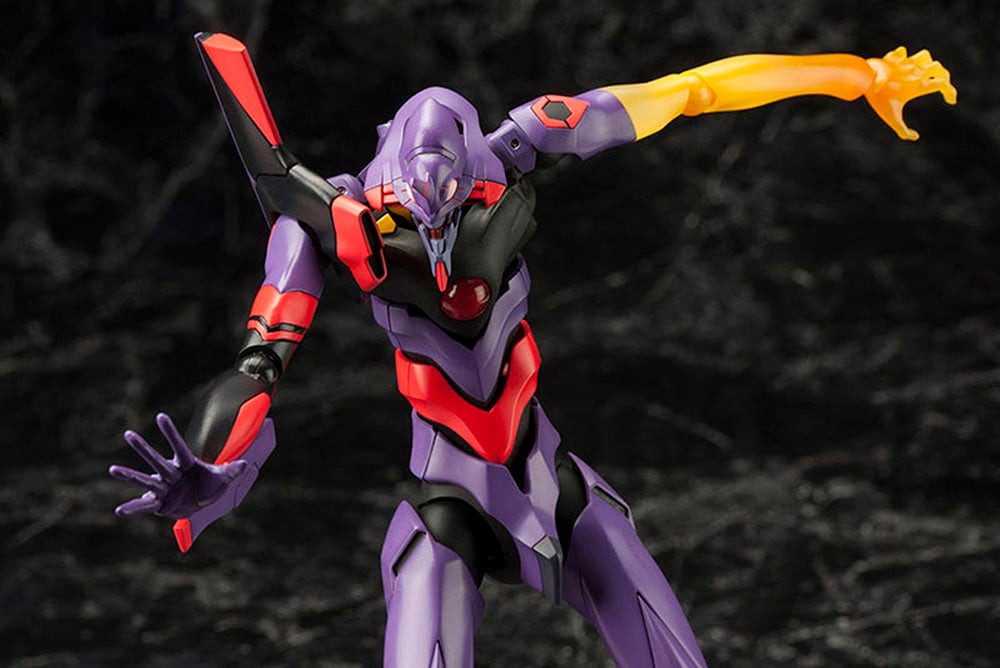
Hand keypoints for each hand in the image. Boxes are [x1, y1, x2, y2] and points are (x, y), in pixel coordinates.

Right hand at [109, 413, 247, 518]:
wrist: (200, 504)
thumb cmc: (209, 486)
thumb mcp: (223, 479)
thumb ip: (232, 470)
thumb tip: (245, 464)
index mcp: (186, 464)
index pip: (178, 446)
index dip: (170, 433)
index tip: (160, 416)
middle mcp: (171, 474)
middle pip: (156, 459)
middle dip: (143, 448)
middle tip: (127, 433)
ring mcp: (163, 488)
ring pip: (145, 480)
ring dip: (130, 475)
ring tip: (112, 469)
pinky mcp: (159, 504)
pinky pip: (144, 506)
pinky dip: (132, 508)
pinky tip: (119, 511)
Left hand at [865, 46, 956, 140]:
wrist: (865, 80)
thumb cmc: (879, 99)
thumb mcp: (891, 118)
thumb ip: (903, 130)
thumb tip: (915, 137)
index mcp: (919, 85)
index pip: (943, 85)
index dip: (951, 92)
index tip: (951, 101)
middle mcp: (915, 72)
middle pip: (938, 68)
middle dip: (943, 76)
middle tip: (942, 86)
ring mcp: (905, 63)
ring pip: (925, 56)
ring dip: (928, 63)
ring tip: (925, 73)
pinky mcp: (893, 59)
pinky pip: (904, 52)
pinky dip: (906, 58)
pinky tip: (903, 65)